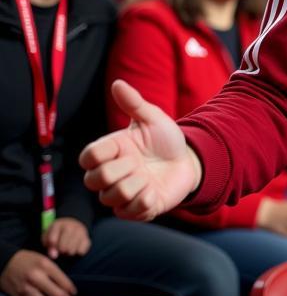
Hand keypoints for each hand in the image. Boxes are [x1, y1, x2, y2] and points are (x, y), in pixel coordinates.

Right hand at [0, 250, 76, 295]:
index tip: (74, 293)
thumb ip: (55, 271)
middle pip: (57, 295)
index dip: (71, 290)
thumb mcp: (43, 259)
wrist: (4, 263)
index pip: (64, 282)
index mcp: (45, 265)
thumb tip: (67, 285)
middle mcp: (36, 277)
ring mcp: (26, 288)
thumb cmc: (28, 260)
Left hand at [41, 217, 90, 258]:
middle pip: (63, 247)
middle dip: (60, 250)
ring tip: (66, 248)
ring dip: (68, 253)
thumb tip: (54, 256)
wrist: (72, 224)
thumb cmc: (57, 233)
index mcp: (59, 224)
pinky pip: (81, 251)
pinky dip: (77, 252)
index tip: (52, 245)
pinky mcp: (87, 239)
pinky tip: (74, 248)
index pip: (52, 241)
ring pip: (71, 250)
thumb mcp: (48, 237)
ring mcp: (81, 232)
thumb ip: (49, 246)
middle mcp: (72, 226)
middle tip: (60, 248)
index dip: (51, 247)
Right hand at [79, 80, 201, 220]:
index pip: (86, 158)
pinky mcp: (135, 210)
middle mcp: (110, 174)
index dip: (100, 155)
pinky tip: (155, 190)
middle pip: (92, 181)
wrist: (189, 161)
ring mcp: (121, 194)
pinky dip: (145, 200)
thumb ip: (135, 103)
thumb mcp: (153, 119)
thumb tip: (117, 84)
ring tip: (148, 176)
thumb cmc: (165, 140)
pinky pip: (129, 212)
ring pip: (111, 197)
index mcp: (110, 151)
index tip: (123, 146)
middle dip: (119, 170)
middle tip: (139, 162)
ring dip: (135, 185)